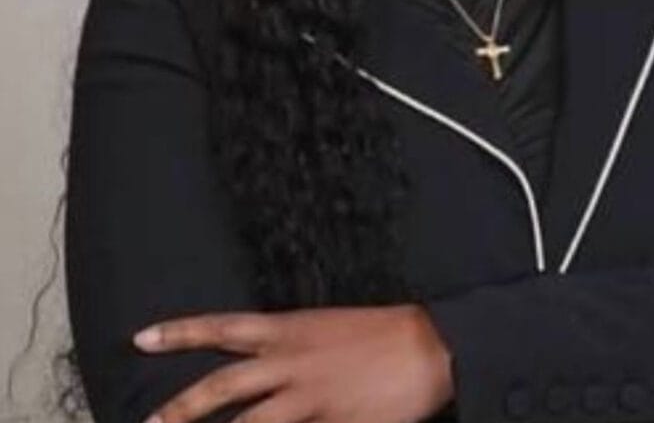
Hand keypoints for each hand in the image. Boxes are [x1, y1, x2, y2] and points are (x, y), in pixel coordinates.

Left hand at [132, 304, 452, 422]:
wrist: (429, 347)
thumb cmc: (379, 333)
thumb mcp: (326, 331)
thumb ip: (290, 353)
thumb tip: (260, 373)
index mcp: (289, 330)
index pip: (223, 328)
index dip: (181, 333)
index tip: (141, 338)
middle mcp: (290, 362)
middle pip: (223, 385)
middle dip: (181, 408)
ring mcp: (308, 400)